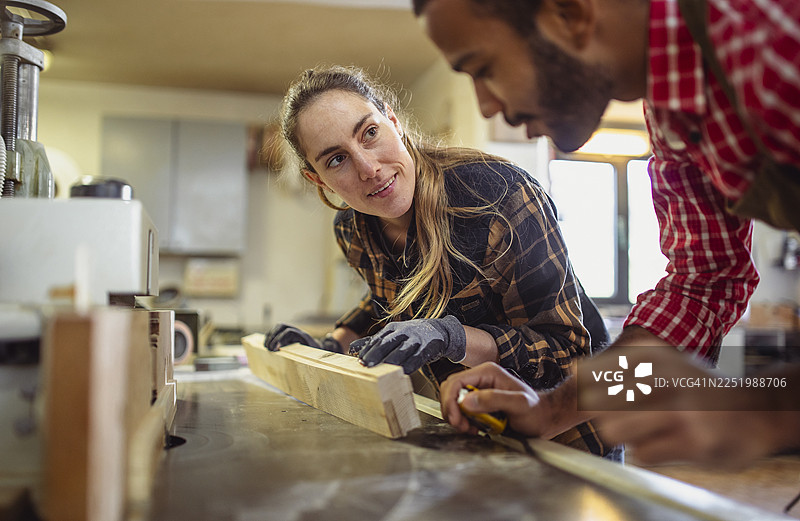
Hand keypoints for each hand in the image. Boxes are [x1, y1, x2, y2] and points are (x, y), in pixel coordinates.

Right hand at [263, 323, 341, 352]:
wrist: (316, 348)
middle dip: (273, 337)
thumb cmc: (313, 354)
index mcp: (303, 336)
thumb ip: (308, 358)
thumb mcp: (312, 356)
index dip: (280, 339)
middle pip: (282, 326)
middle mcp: (296, 330)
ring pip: (278, 327)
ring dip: (270, 336)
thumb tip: (309, 364)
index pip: (289, 332)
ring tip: (266, 347)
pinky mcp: (286, 331)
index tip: (275, 349)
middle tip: (269, 348)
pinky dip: (269, 335)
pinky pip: (276, 329)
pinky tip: (266, 344)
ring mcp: (291, 329)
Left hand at [350, 315, 465, 373]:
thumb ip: (373, 341)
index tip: (359, 360)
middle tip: (366, 365)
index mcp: (393, 328)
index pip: (378, 338)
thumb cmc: (411, 335)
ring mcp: (417, 339)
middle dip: (376, 354)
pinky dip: (410, 365)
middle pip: (388, 343)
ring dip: (391, 360)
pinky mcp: (428, 348)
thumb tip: (351, 348)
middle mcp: (404, 332)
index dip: (368, 349)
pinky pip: (418, 358)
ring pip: (402, 350)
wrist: (439, 331)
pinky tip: (402, 372)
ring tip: (382, 370)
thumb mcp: (392, 334)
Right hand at [439, 362, 578, 438]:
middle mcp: (480, 379)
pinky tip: (473, 428)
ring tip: (469, 429)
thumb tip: (466, 401)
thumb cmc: (535, 410)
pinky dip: (462, 421)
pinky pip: (461, 410)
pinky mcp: (478, 402)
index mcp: (487, 372)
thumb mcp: (518, 405)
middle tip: (461, 426)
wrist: (543, 419)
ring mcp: (478, 390)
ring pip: (453, 401)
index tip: (456, 419)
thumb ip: (494, 400)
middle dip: (451, 410)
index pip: (456, 381)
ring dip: (457, 417)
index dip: (450, 401)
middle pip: (450, 390)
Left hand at [577, 344, 799, 465]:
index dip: (588, 391)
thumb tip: (577, 370)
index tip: (596, 396)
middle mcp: (661, 377)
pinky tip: (673, 442)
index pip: (593, 374)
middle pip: (596, 405)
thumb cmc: (699, 390)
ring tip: (653, 430)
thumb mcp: (665, 363)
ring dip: (627, 436)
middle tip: (631, 418)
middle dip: (604, 417)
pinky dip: (650, 453)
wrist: (755, 411)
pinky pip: (643, 454)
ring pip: (614, 431)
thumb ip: (624, 365)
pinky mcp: (691, 439)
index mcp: (651, 356)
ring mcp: (677, 408)